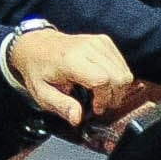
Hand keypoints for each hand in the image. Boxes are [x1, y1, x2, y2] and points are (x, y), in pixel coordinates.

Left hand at [8, 29, 134, 125]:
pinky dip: (117, 78)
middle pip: (119, 77)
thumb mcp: (42, 93)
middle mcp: (86, 48)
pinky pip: (123, 65)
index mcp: (70, 60)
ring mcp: (97, 42)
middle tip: (100, 103)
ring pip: (125, 72)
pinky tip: (104, 82)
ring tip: (101, 94)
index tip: (96, 107)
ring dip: (118, 89)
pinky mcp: (104, 41)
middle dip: (115, 96)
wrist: (35, 45)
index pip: (102, 80)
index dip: (104, 98)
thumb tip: (77, 118)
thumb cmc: (39, 69)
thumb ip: (61, 106)